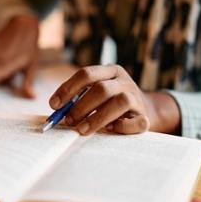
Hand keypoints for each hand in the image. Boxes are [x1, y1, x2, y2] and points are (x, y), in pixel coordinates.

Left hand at [49, 65, 180, 134]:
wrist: (144, 110)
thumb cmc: (110, 103)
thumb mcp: (95, 94)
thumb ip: (77, 99)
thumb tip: (56, 110)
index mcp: (110, 71)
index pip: (86, 74)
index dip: (68, 89)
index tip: (54, 104)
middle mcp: (124, 81)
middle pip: (102, 89)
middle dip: (81, 106)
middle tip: (68, 121)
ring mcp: (137, 98)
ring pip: (120, 102)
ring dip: (97, 118)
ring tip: (82, 130)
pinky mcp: (146, 116)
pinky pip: (136, 122)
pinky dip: (121, 127)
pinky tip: (109, 130)